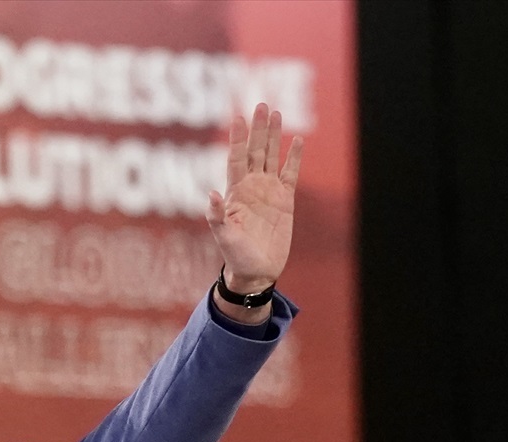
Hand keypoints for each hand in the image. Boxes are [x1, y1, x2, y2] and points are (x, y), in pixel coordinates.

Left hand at [207, 103, 302, 297]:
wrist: (256, 270)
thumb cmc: (236, 256)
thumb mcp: (224, 237)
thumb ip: (216, 217)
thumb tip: (211, 195)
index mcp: (235, 192)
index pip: (236, 159)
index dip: (237, 139)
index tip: (238, 117)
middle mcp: (251, 187)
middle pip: (255, 151)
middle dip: (257, 129)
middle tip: (261, 104)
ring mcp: (268, 191)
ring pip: (272, 156)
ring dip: (273, 135)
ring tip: (276, 113)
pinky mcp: (285, 200)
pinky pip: (290, 174)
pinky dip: (294, 157)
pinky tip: (297, 140)